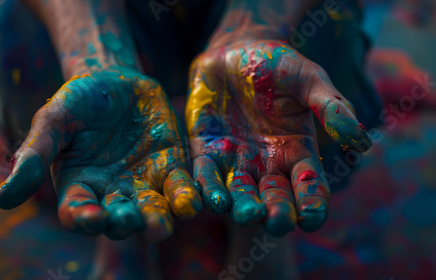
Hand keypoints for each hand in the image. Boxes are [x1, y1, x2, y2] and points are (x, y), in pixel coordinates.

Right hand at [0, 66, 201, 240]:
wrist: (115, 79)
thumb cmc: (78, 101)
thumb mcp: (52, 122)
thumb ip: (34, 156)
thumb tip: (1, 200)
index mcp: (80, 187)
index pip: (79, 214)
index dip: (84, 219)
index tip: (92, 218)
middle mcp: (113, 193)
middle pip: (119, 220)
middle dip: (125, 223)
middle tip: (130, 219)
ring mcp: (144, 183)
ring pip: (153, 211)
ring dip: (158, 220)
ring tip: (161, 225)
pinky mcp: (171, 168)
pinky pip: (180, 188)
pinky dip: (186, 198)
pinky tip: (192, 202)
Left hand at [186, 40, 370, 235]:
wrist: (236, 51)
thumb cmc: (278, 65)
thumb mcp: (309, 80)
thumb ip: (331, 107)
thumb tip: (362, 140)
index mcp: (298, 151)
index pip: (309, 186)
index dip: (313, 204)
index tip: (312, 218)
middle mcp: (267, 164)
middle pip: (274, 197)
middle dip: (277, 212)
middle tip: (277, 222)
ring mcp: (236, 160)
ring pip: (239, 192)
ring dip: (242, 206)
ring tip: (247, 214)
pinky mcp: (207, 151)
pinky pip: (206, 174)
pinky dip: (208, 188)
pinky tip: (211, 199)